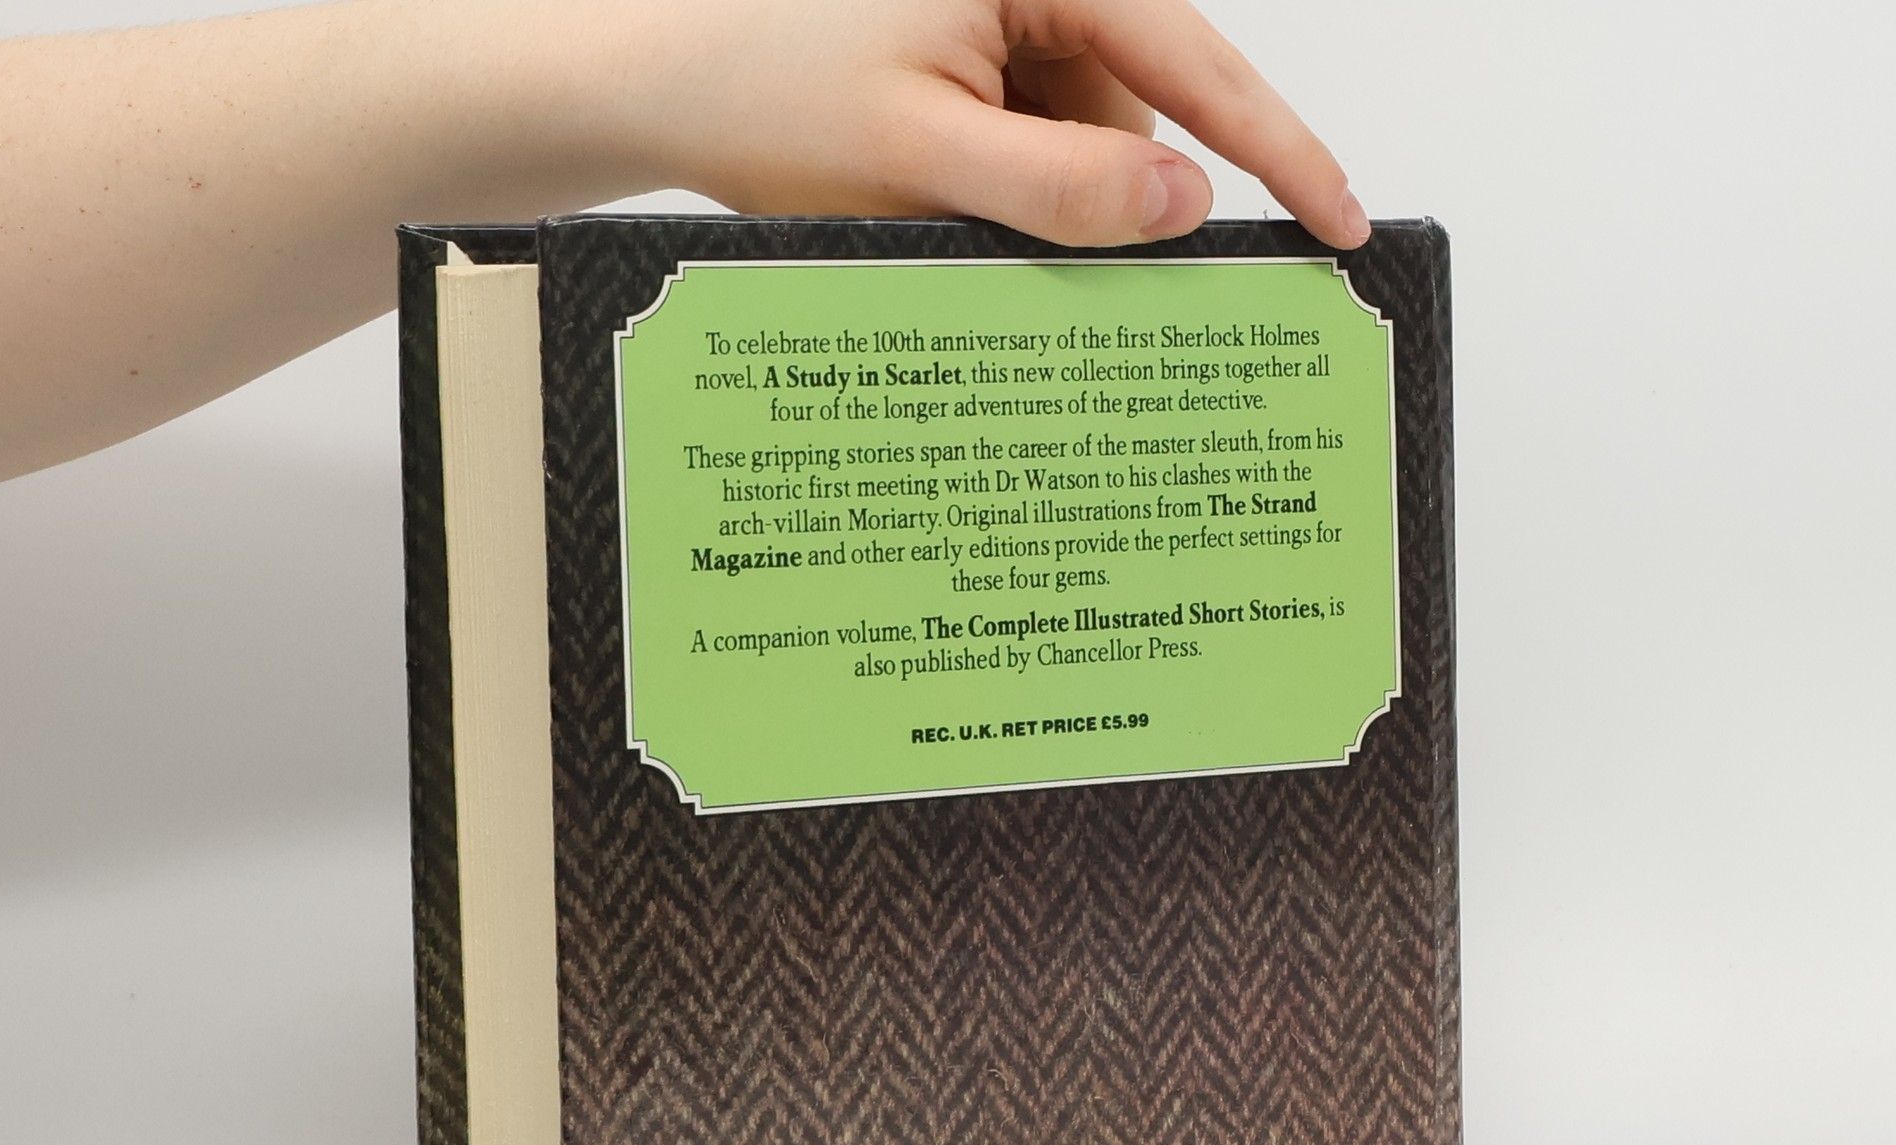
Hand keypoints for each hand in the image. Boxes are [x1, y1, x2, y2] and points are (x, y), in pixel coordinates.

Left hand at [541, 0, 1367, 249]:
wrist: (647, 79)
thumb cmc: (757, 92)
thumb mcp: (920, 156)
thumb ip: (1061, 182)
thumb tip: (1184, 199)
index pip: (1193, 59)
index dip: (1279, 148)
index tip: (1343, 221)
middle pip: (1138, 97)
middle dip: (1117, 194)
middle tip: (1076, 272)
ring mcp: (995, 10)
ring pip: (1084, 127)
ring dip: (1050, 201)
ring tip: (949, 223)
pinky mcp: (967, 48)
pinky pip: (1032, 130)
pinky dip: (1015, 188)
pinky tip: (954, 212)